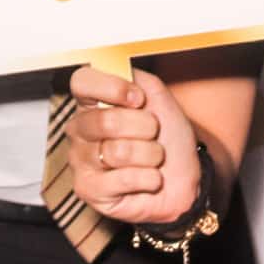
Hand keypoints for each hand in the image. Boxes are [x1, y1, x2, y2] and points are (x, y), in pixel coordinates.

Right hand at [67, 65, 202, 225]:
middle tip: (153, 134)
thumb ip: (137, 79)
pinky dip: (148, 179)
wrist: (183, 178)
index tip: (138, 99)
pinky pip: (124, 179)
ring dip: (150, 155)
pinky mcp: (89, 190)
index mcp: (93, 102)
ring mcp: (81, 161)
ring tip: (152, 159)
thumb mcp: (159, 98)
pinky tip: (148, 179)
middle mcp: (80, 129)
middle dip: (144, 128)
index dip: (113, 88)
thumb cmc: (169, 138)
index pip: (82, 82)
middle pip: (106, 121)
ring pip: (118, 152)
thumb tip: (119, 73)